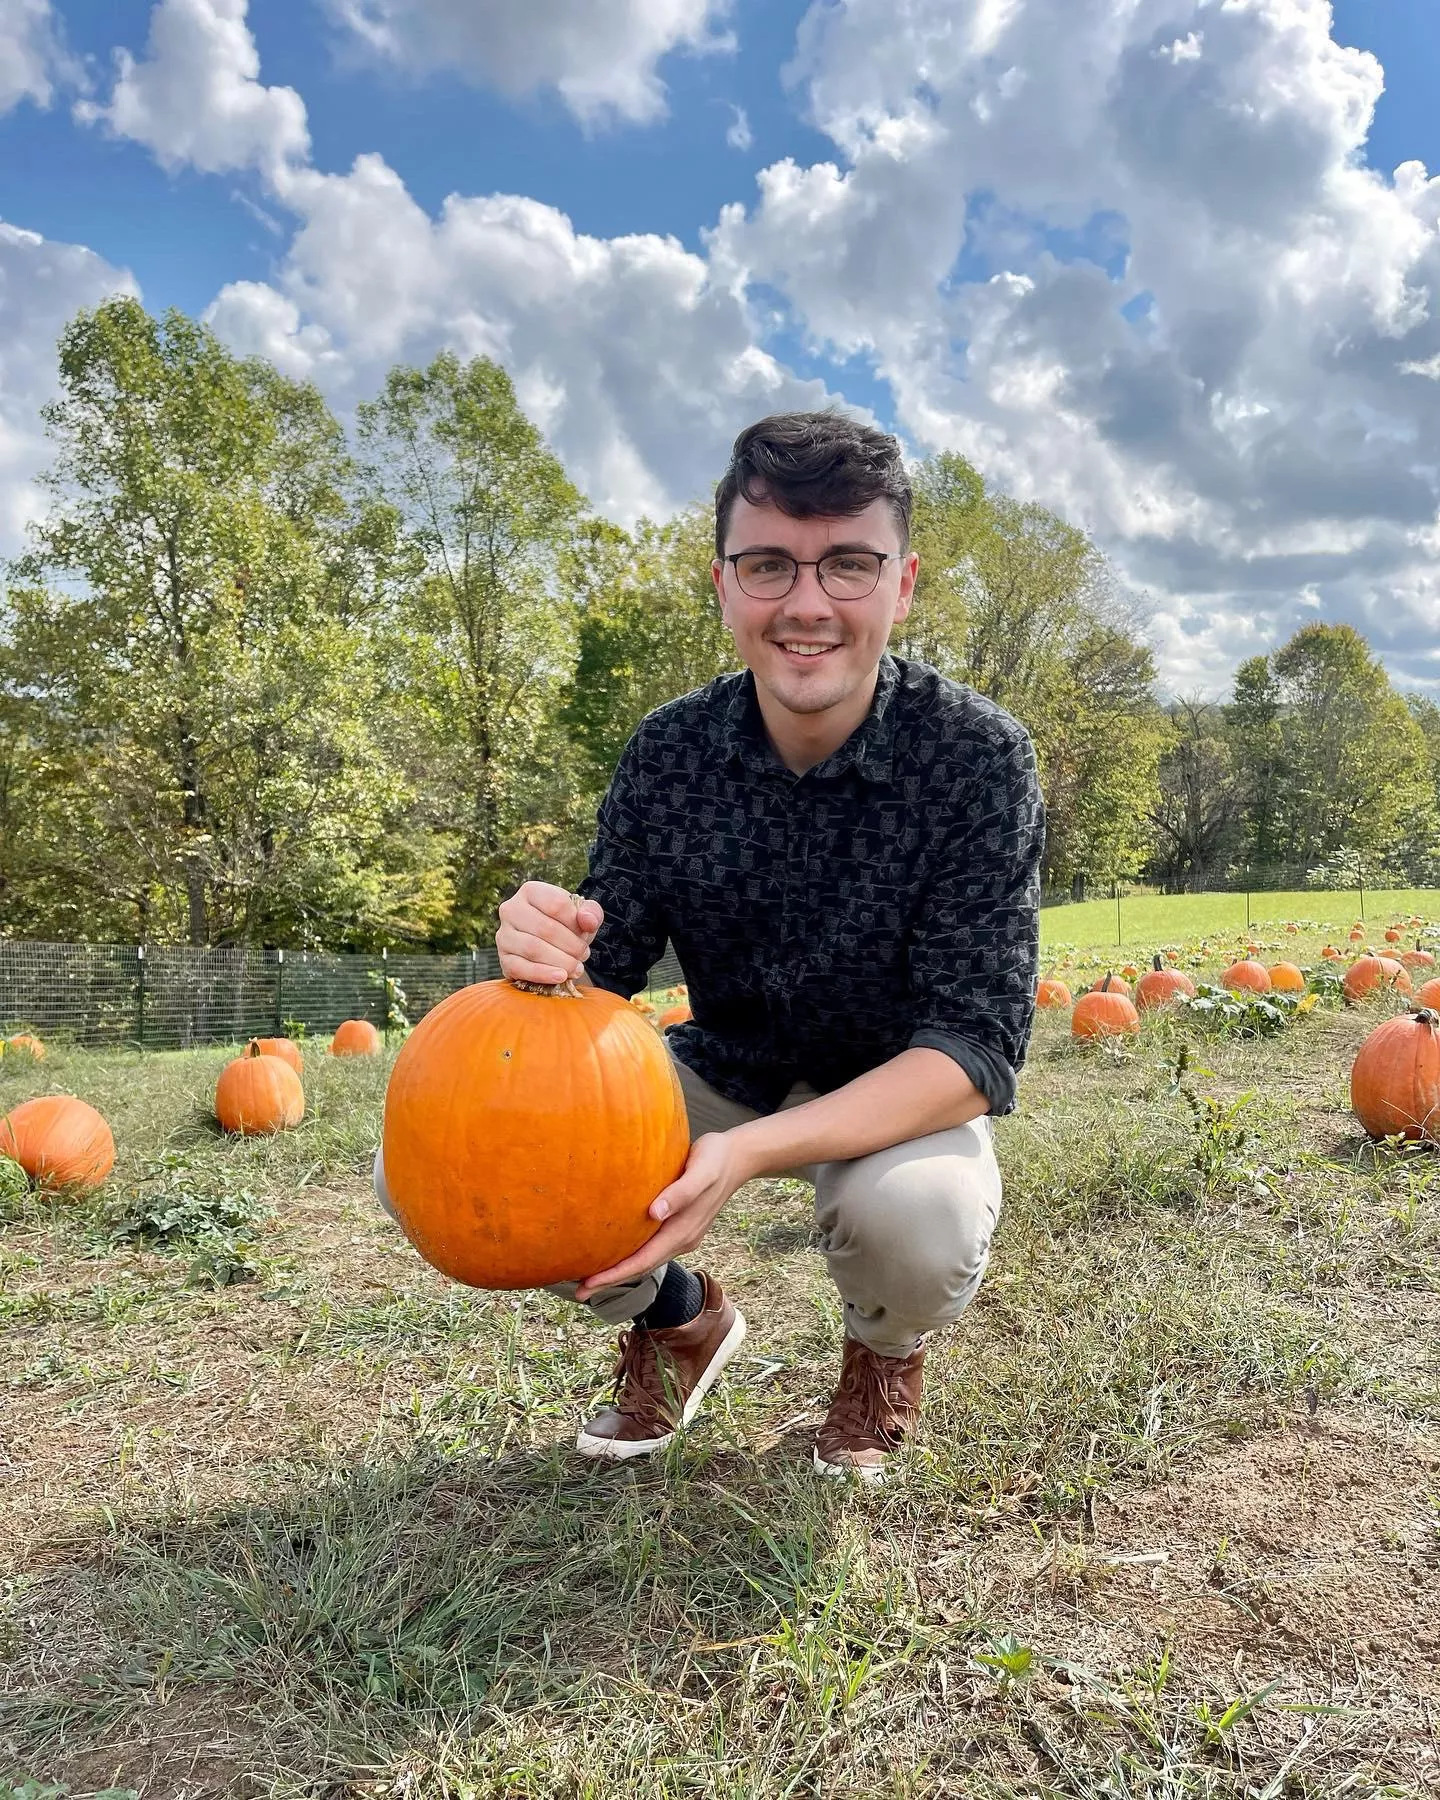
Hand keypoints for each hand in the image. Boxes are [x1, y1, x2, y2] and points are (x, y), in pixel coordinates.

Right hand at [495, 881, 602, 984]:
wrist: (551, 947)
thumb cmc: (567, 926)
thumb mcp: (583, 915)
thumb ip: (591, 912)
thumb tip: (588, 920)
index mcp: (530, 891)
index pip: (556, 904)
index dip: (575, 922)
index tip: (586, 933)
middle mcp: (511, 909)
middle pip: (545, 928)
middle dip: (571, 945)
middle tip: (584, 954)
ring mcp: (504, 935)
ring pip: (533, 948)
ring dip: (560, 961)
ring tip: (576, 968)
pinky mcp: (503, 958)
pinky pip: (520, 968)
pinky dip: (543, 974)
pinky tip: (560, 977)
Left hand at [575, 1132, 748, 1299]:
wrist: (739, 1157)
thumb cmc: (716, 1158)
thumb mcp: (700, 1171)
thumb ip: (680, 1193)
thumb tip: (655, 1213)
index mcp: (684, 1230)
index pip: (644, 1260)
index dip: (616, 1275)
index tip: (588, 1284)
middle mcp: (683, 1238)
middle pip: (642, 1267)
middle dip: (612, 1280)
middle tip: (578, 1291)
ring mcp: (684, 1235)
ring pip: (648, 1260)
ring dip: (621, 1270)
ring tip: (592, 1275)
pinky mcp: (682, 1226)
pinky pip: (653, 1247)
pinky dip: (633, 1255)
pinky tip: (618, 1249)